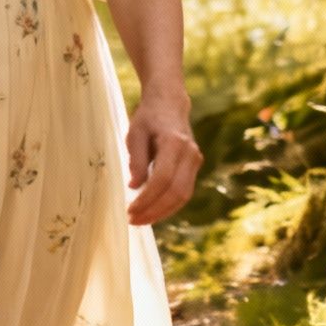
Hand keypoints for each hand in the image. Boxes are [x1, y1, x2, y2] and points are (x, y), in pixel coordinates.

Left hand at [125, 88, 200, 225]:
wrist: (169, 104)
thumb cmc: (148, 118)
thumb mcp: (135, 133)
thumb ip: (136, 160)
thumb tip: (135, 186)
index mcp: (174, 143)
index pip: (163, 179)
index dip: (147, 199)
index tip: (130, 210)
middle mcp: (189, 153)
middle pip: (176, 192)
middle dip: (155, 211)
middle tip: (133, 221)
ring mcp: (195, 160)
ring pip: (183, 196)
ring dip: (162, 212)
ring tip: (141, 220)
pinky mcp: (195, 167)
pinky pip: (184, 191)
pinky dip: (169, 205)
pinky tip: (152, 211)